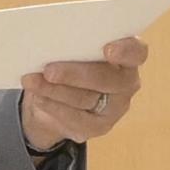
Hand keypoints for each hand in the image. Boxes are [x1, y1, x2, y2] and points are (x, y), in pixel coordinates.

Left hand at [19, 36, 149, 148]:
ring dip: (55, 90)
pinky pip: (77, 120)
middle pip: (106, 79)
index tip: (108, 49)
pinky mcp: (100, 126)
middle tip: (49, 71)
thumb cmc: (69, 60)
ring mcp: (116, 107)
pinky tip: (39, 99)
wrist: (57, 96)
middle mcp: (127, 82)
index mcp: (127, 55)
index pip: (136, 52)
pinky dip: (54, 108)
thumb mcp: (72, 48)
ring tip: (32, 81)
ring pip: (86, 99)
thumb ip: (72, 44)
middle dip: (75, 74)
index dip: (126, 51)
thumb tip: (50, 42)